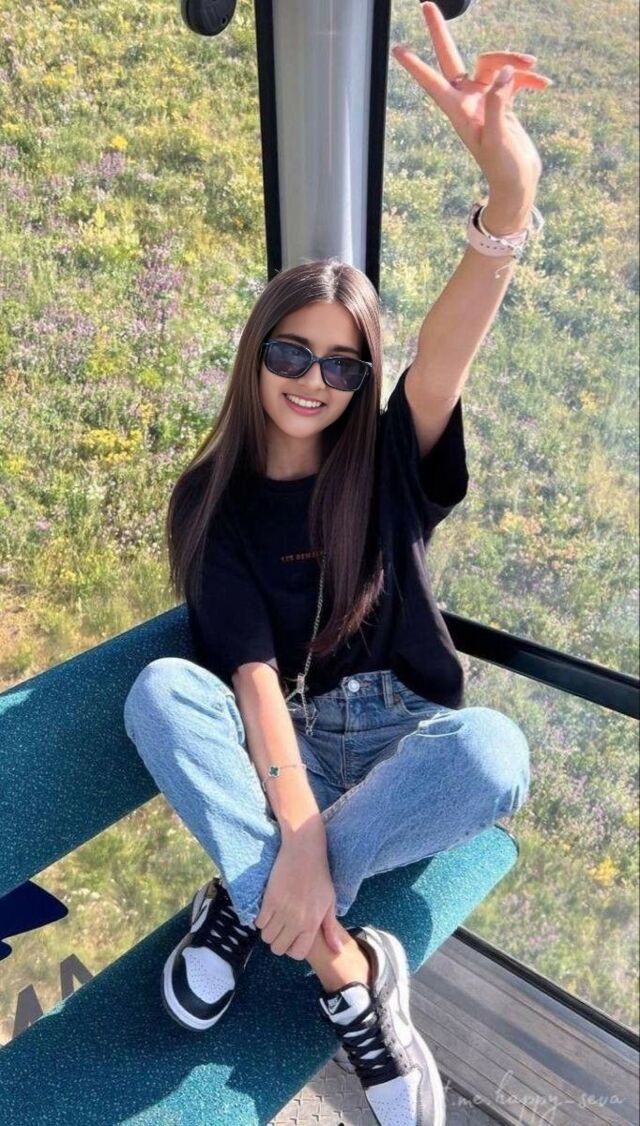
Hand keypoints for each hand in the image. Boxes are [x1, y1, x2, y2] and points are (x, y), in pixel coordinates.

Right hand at [254, 823, 343, 960]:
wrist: (304, 851)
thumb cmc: (320, 876)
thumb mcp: (329, 902)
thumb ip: (330, 928)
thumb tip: (337, 951)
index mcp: (313, 923)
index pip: (297, 953)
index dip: (292, 948)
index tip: (292, 937)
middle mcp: (297, 921)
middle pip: (278, 948)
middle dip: (278, 941)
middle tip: (281, 928)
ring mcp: (282, 911)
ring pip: (266, 937)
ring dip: (269, 930)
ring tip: (274, 918)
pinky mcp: (269, 900)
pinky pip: (259, 922)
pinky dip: (261, 919)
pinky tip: (268, 909)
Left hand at [391, 1, 552, 208]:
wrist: (519, 184)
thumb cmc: (503, 168)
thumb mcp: (498, 138)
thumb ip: (498, 103)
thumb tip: (506, 73)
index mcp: (458, 110)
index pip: (432, 82)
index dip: (416, 66)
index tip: (397, 49)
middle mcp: (468, 100)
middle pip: (452, 58)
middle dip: (440, 32)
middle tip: (426, 5)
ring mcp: (485, 99)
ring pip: (494, 63)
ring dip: (514, 61)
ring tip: (535, 66)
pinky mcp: (503, 102)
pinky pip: (513, 79)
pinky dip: (528, 78)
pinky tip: (544, 85)